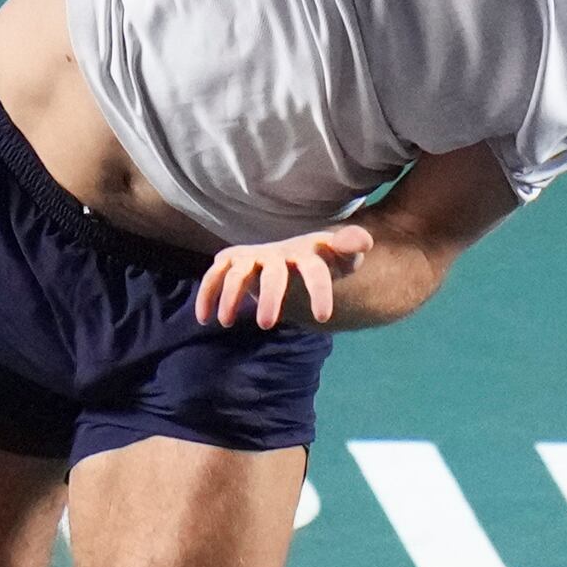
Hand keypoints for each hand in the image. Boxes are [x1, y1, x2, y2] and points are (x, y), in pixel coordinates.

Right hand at [198, 224, 371, 329]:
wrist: (294, 255)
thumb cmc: (322, 260)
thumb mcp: (342, 258)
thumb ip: (351, 248)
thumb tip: (363, 240)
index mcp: (308, 254)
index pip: (315, 270)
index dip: (319, 291)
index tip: (323, 317)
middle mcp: (278, 254)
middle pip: (273, 274)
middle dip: (269, 296)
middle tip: (265, 325)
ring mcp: (252, 257)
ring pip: (237, 273)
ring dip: (230, 296)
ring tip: (227, 323)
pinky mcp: (232, 262)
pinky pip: (215, 275)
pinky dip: (206, 293)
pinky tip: (204, 318)